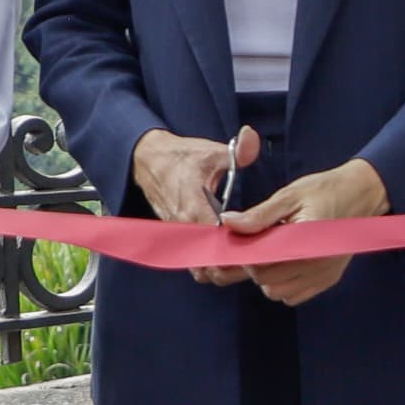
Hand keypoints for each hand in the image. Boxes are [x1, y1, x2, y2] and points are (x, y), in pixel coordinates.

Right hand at [135, 127, 262, 283]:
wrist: (148, 160)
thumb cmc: (183, 157)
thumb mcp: (212, 150)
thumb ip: (238, 150)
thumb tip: (252, 137)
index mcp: (194, 206)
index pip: (215, 239)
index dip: (236, 248)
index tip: (257, 248)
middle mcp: (183, 225)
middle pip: (207, 260)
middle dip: (231, 265)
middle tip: (256, 260)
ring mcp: (178, 233)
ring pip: (199, 265)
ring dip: (221, 267)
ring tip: (245, 261)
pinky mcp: (176, 237)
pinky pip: (193, 259)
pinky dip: (210, 263)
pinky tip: (230, 257)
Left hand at [220, 157, 387, 305]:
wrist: (359, 195)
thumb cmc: (323, 191)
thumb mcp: (289, 196)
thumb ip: (259, 215)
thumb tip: (228, 223)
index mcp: (306, 239)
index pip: (262, 262)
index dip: (244, 255)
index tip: (238, 243)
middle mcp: (318, 263)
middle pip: (266, 281)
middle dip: (253, 265)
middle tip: (255, 245)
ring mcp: (324, 274)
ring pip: (277, 293)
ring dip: (268, 278)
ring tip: (272, 254)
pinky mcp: (327, 280)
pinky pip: (294, 296)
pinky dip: (284, 285)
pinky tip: (286, 264)